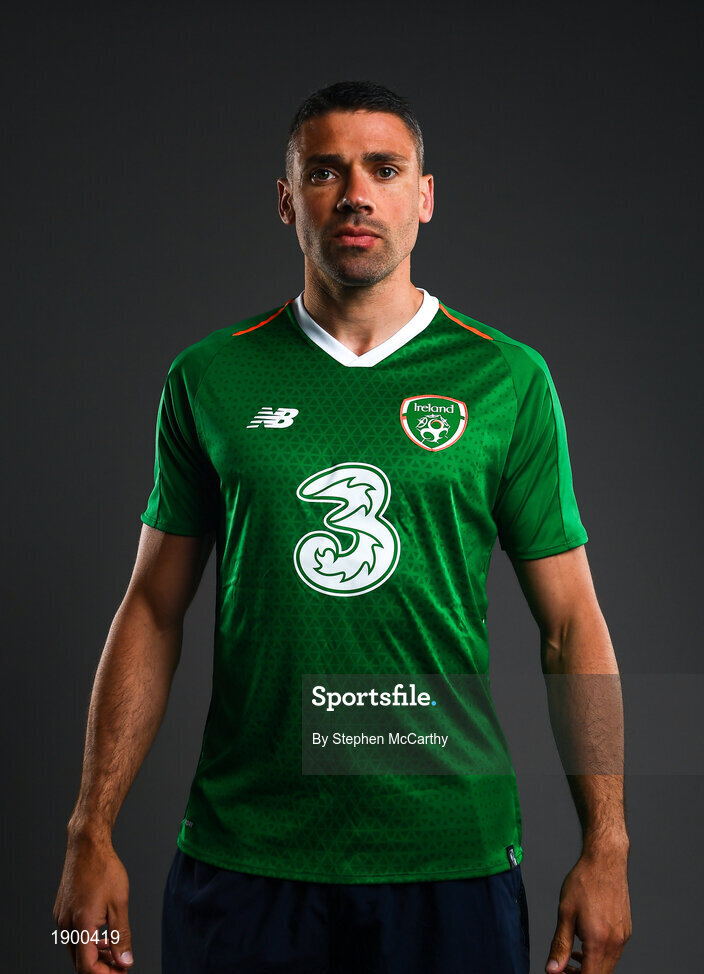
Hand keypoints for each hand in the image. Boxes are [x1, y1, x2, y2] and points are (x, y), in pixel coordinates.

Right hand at [53, 829, 133, 972]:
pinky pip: (72, 935)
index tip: (121, 972)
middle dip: (101, 968)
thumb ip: (121, 936)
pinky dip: (87, 941)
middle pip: (80, 962)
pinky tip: (103, 936)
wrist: (87, 845)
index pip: (87, 967)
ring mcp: (61, 917)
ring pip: (76, 949)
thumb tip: (124, 962)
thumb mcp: (120, 903)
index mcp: (81, 924)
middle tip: (121, 965)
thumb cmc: (104, 869)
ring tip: (115, 952)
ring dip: (94, 955)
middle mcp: (66, 924)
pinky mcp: (61, 910)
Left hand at [546, 847, 630, 972]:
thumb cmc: (584, 882)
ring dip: (590, 967)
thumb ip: (560, 945)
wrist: (605, 861)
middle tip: (562, 968)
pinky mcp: (625, 930)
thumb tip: (553, 970)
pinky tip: (585, 944)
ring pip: (607, 965)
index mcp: (599, 941)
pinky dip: (599, 955)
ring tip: (572, 956)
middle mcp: (615, 943)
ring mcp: (623, 937)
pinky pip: (613, 953)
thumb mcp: (565, 913)